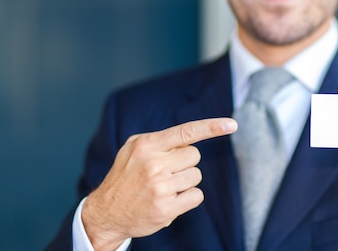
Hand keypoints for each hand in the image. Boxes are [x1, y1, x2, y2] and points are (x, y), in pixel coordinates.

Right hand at [82, 118, 237, 250]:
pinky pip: (196, 196)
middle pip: (195, 156)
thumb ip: (161, 140)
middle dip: (185, 162)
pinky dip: (188, 198)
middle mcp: (154, 165)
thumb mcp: (134, 149)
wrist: (105, 212)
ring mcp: (160, 188)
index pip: (186, 132)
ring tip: (163, 187)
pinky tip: (169, 200)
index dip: (211, 127)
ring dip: (185, 181)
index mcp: (147, 145)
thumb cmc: (125, 176)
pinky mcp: (166, 209)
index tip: (232, 124)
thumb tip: (192, 136)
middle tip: (166, 171)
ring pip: (196, 176)